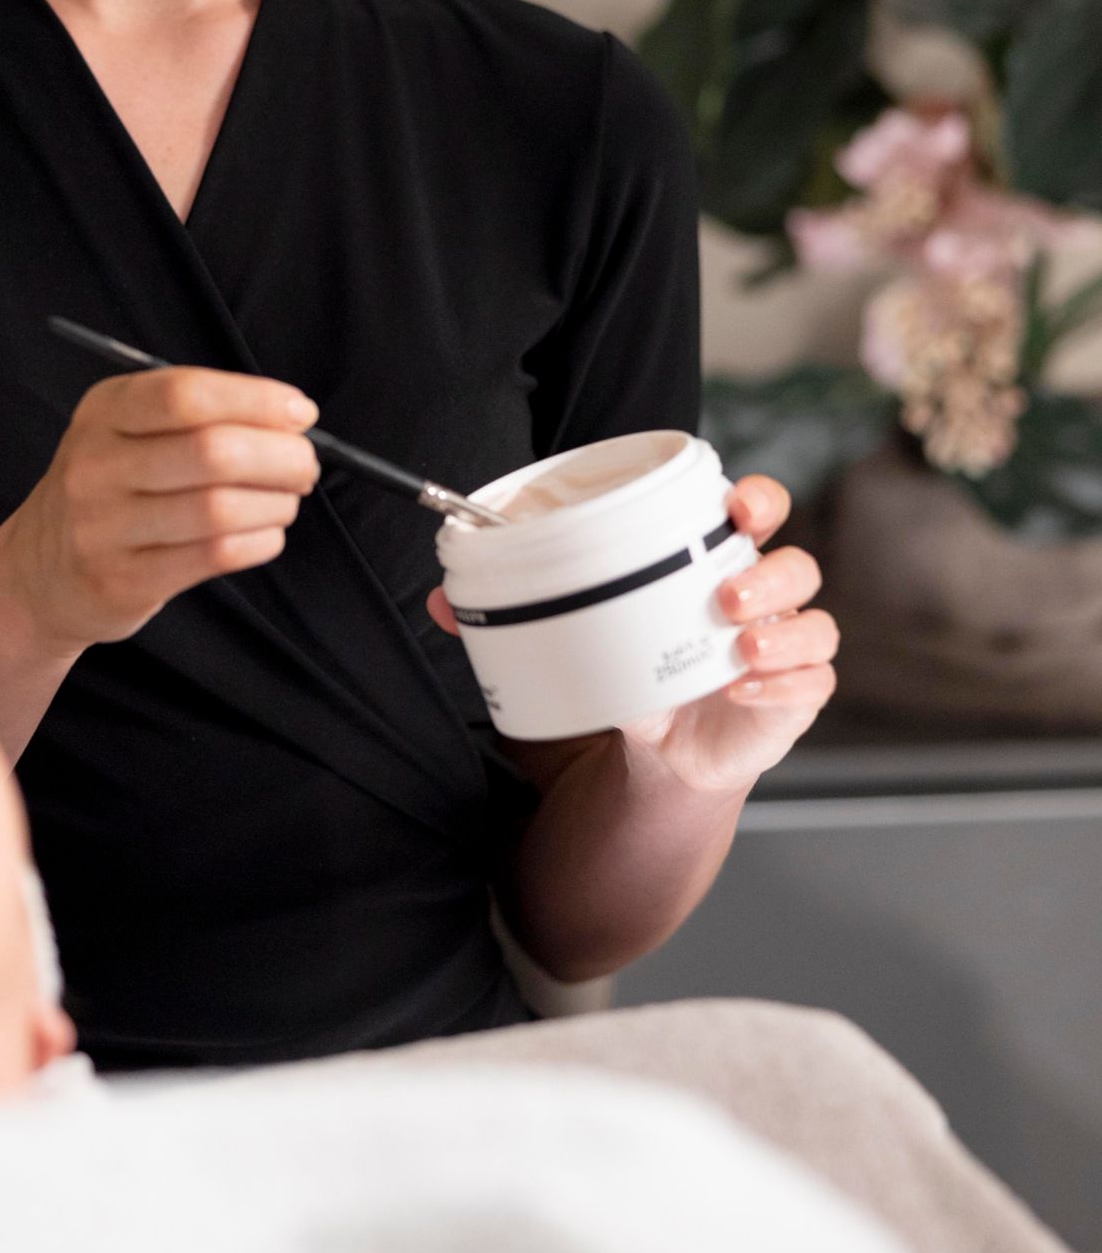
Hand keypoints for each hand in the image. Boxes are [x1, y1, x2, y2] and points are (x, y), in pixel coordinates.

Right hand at [0, 365, 321, 656]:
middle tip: (304, 465)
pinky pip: (213, 556)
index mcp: (104, 411)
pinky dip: (259, 542)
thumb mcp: (129, 431)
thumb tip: (291, 418)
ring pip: (219, 509)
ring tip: (286, 501)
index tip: (300, 412)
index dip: (255, 400)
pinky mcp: (121, 580)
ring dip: (275, 503)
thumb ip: (200, 417)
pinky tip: (265, 534)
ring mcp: (102, 527)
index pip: (186, 394)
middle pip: (211, 452)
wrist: (38, 571)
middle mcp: (95, 465)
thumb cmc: (111, 489)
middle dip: (281, 456)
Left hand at [426, 473, 836, 800]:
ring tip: (737, 643)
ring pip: (815, 622)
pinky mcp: (794, 697)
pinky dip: (783, 683)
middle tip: (725, 593)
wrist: (664, 753)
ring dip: (782, 629)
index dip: (757, 499)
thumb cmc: (636, 673)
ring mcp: (784, 648)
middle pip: (797, 564)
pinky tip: (742, 689)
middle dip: (772, 572)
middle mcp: (761, 601)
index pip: (757, 512)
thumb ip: (518, 615)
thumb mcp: (583, 640)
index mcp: (715, 564)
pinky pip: (813, 681)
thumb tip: (436, 601)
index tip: (736, 503)